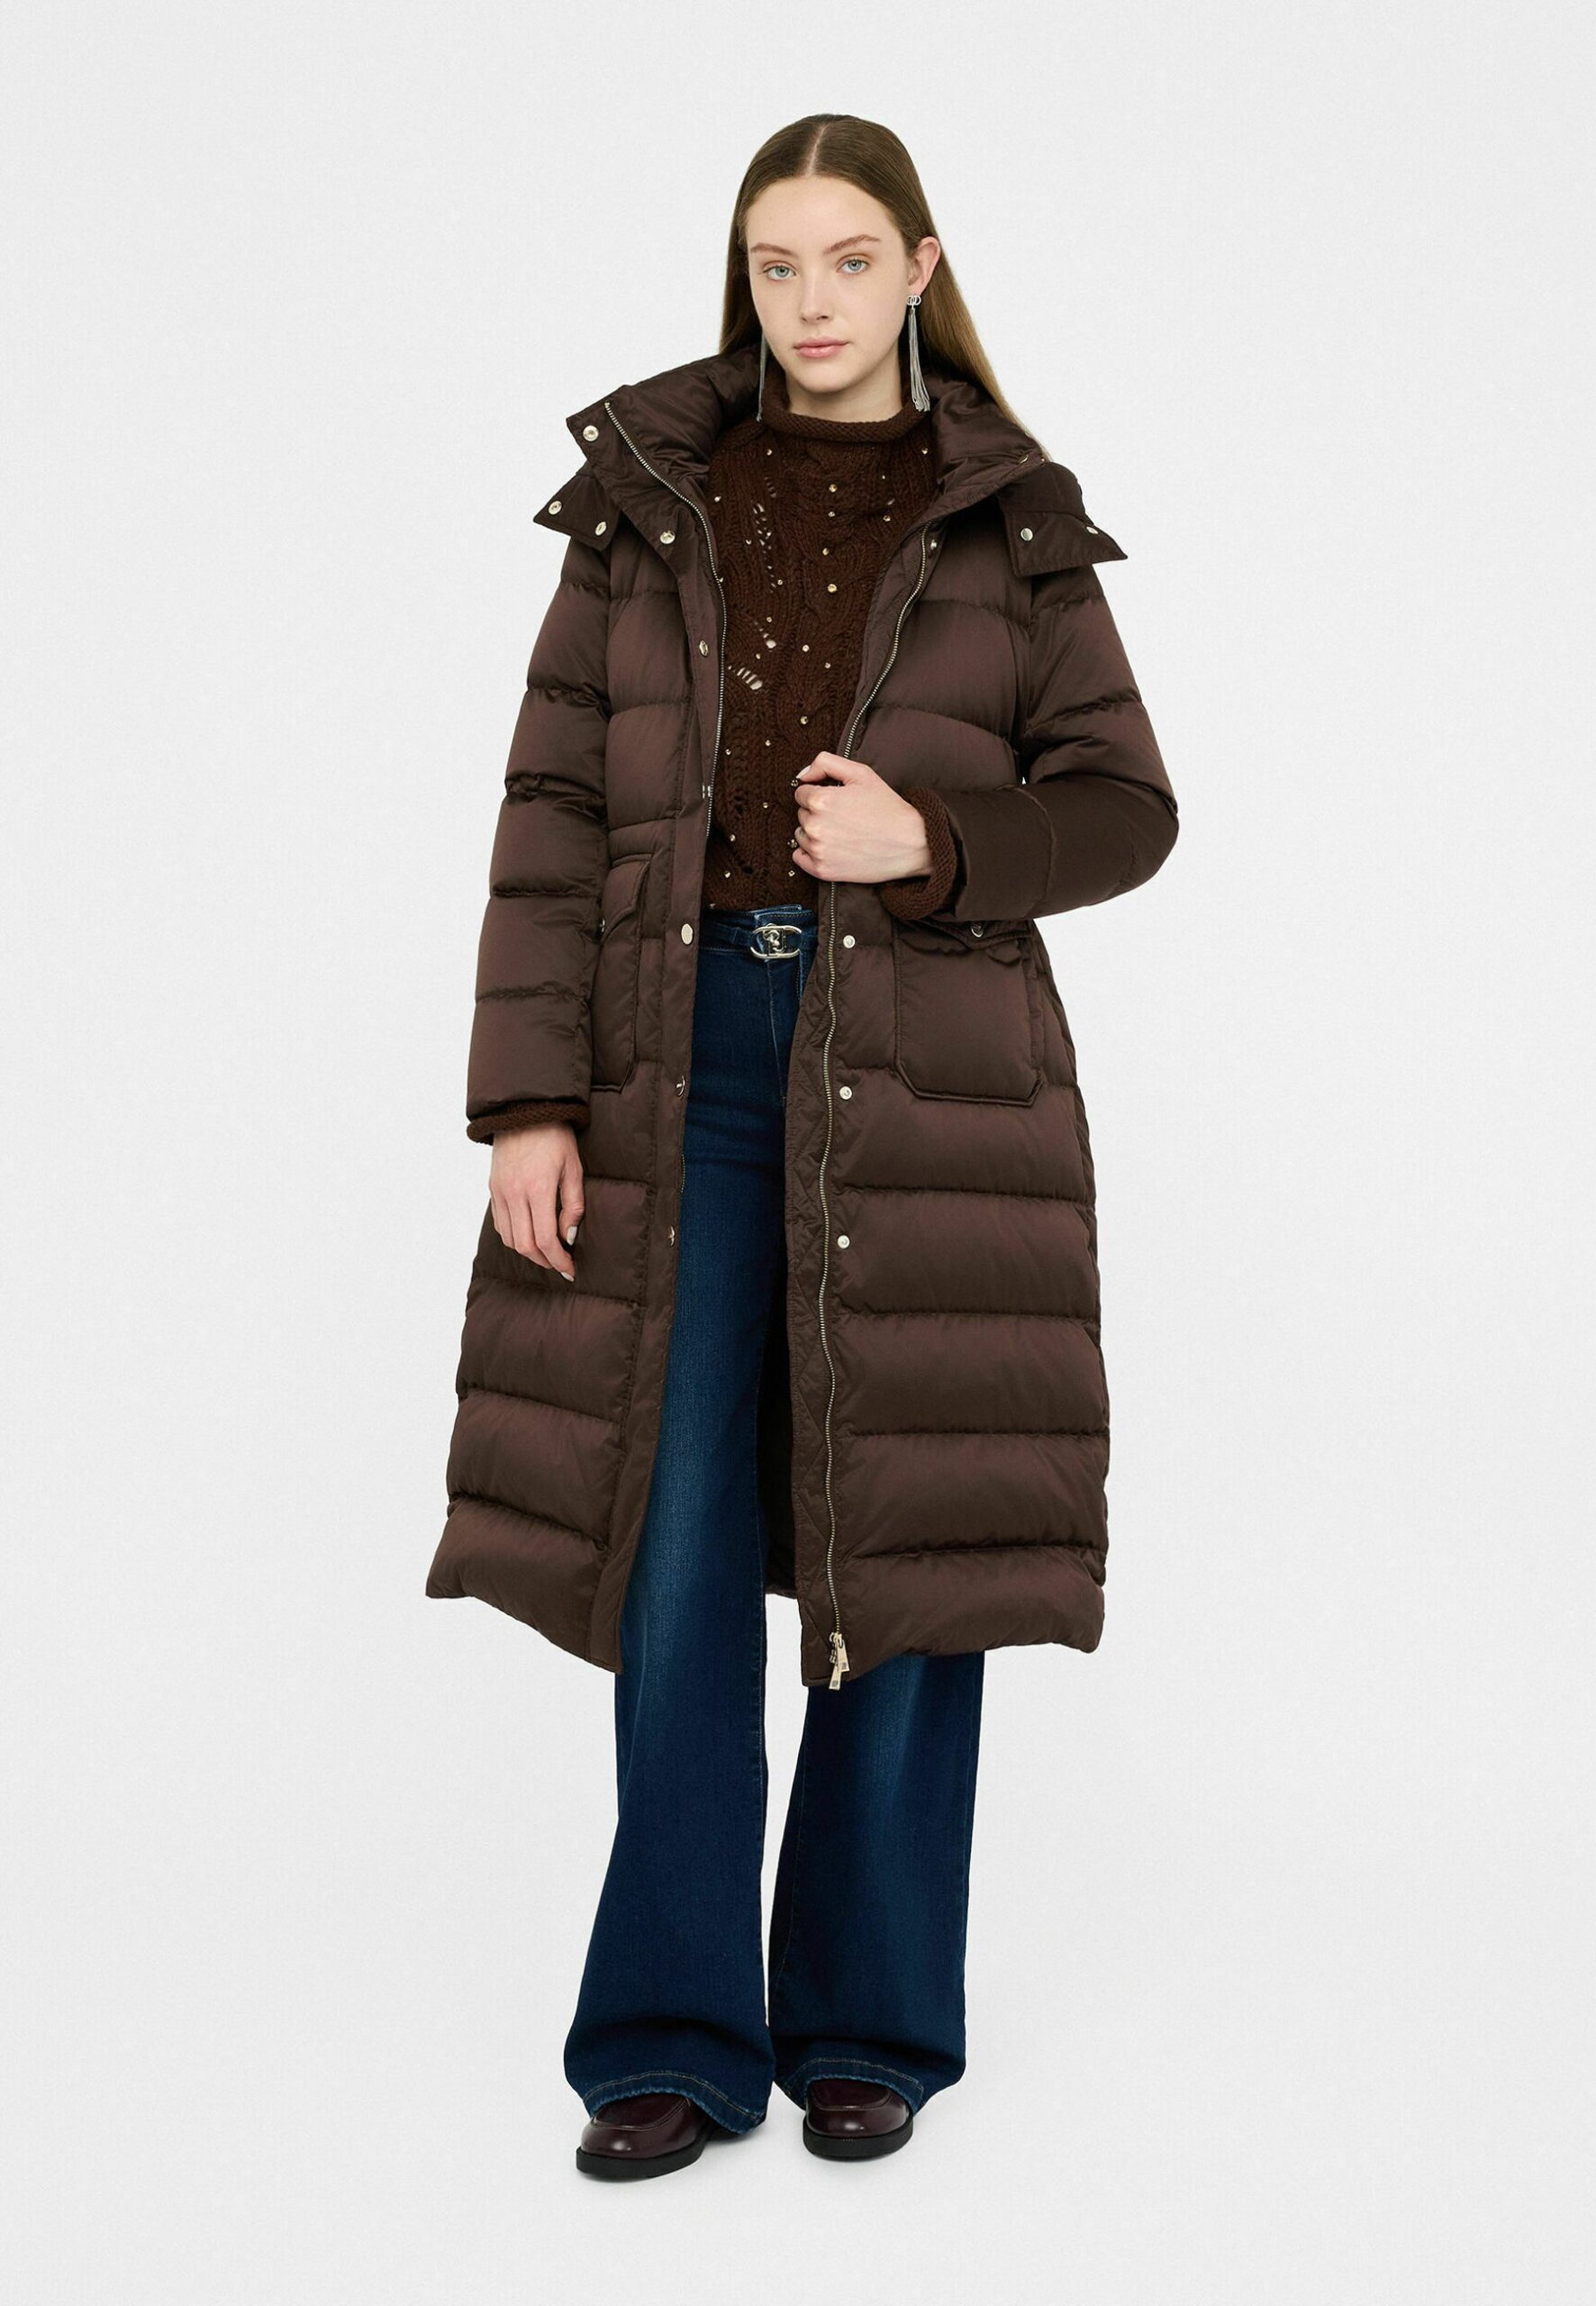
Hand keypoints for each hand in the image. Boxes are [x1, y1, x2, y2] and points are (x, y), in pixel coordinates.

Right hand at [488, 1123, 584, 1280]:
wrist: (523, 1112)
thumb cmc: (555, 1137)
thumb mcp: (573, 1168)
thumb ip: (573, 1205)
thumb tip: (568, 1237)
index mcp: (537, 1189)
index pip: (545, 1239)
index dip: (558, 1260)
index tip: (570, 1269)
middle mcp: (514, 1194)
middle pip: (524, 1246)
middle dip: (544, 1261)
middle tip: (560, 1265)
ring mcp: (500, 1192)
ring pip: (509, 1239)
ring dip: (528, 1252)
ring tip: (546, 1252)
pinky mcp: (492, 1189)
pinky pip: (500, 1224)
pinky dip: (514, 1237)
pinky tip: (529, 1235)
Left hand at [792, 752, 931, 884]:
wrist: (911, 843)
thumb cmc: (888, 808)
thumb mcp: (861, 773)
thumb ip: (826, 763)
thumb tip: (803, 776)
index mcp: (821, 800)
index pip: (801, 792)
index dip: (819, 793)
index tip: (837, 800)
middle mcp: (815, 826)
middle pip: (801, 814)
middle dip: (817, 813)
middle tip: (844, 817)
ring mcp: (818, 850)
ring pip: (801, 835)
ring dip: (814, 832)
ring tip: (841, 833)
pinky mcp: (823, 870)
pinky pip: (798, 858)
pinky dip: (808, 853)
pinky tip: (829, 848)